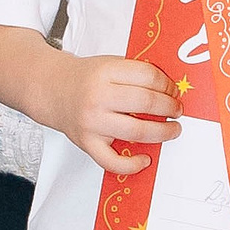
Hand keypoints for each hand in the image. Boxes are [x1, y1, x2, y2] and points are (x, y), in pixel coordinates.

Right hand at [54, 55, 180, 175]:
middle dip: (170, 107)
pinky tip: (144, 159)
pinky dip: (132, 165)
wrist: (53, 90)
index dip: (168, 85)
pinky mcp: (88, 143)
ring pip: (137, 132)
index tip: (173, 91)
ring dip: (162, 132)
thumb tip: (170, 91)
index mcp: (106, 72)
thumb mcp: (110, 64)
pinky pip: (112, 161)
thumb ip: (136, 73)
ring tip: (172, 130)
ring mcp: (93, 122)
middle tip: (177, 110)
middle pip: (147, 102)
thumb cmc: (85, 79)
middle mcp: (98, 97)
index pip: (148, 76)